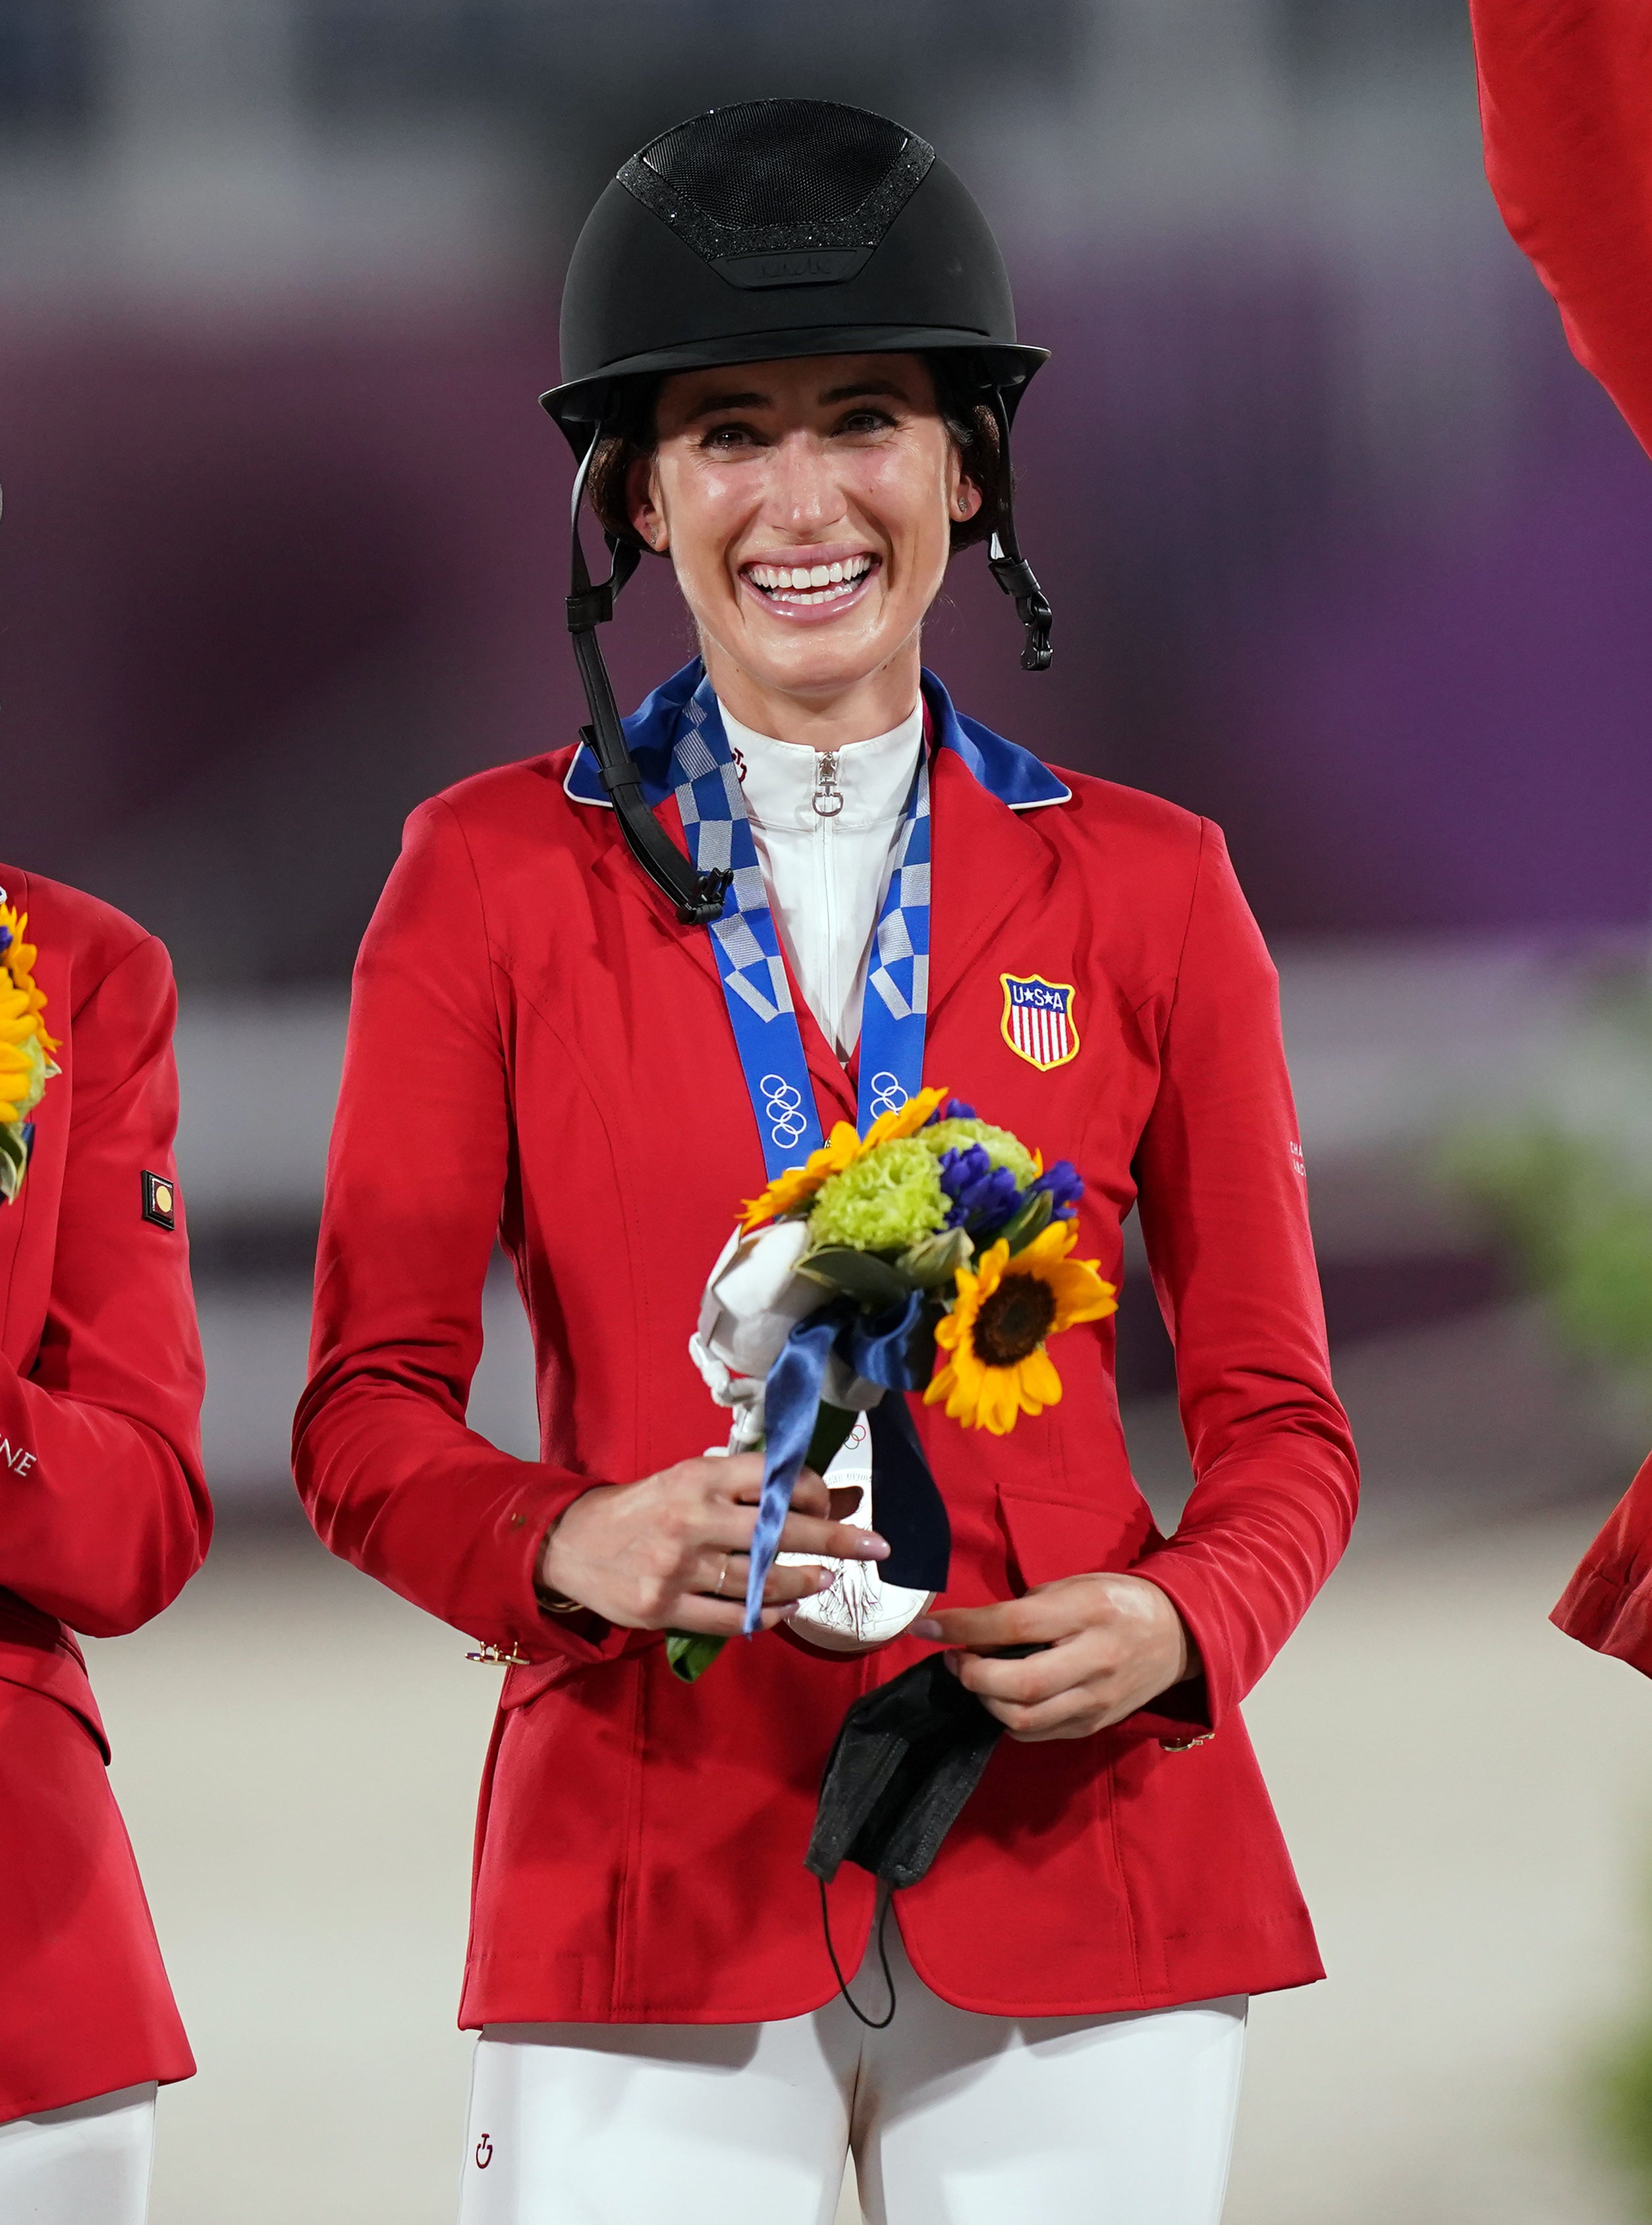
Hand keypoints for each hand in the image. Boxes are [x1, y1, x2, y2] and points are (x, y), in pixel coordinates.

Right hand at [538, 1456, 879, 1633]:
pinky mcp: (664, 1608)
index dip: (813, 1491)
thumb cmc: (645, 1507)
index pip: (772, 1478)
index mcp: (700, 1478)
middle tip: (875, 1547)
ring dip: (803, 1582)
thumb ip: (749, 1488)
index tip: (834, 1503)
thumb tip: (830, 1495)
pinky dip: (765, 1616)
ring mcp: (678, 1567)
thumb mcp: (691, 1479)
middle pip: (779, 1531)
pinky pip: (731, 1618)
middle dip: (836, 1538)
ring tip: (825, 1580)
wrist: (572, 1543)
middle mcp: (692, 1518)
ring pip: (760, 1581)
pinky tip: (784, 1611)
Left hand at [914, 1573, 1199, 1741]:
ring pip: (1024, 1719)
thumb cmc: (1116, 1600)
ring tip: (977, 1679)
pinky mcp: (1094, 1726)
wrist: (1178, 1635)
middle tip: (956, 1659)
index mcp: (1087, 1612)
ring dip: (986, 1701)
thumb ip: (1027, 1609)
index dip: (961, 1628)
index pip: (1012, 1625)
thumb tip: (976, 1635)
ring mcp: (1097, 1700)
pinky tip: (1003, 1698)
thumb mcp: (1074, 1586)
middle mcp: (1094, 1660)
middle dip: (972, 1676)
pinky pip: (1038, 1734)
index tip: (926, 1628)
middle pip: (1017, 1685)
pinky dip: (1009, 1720)